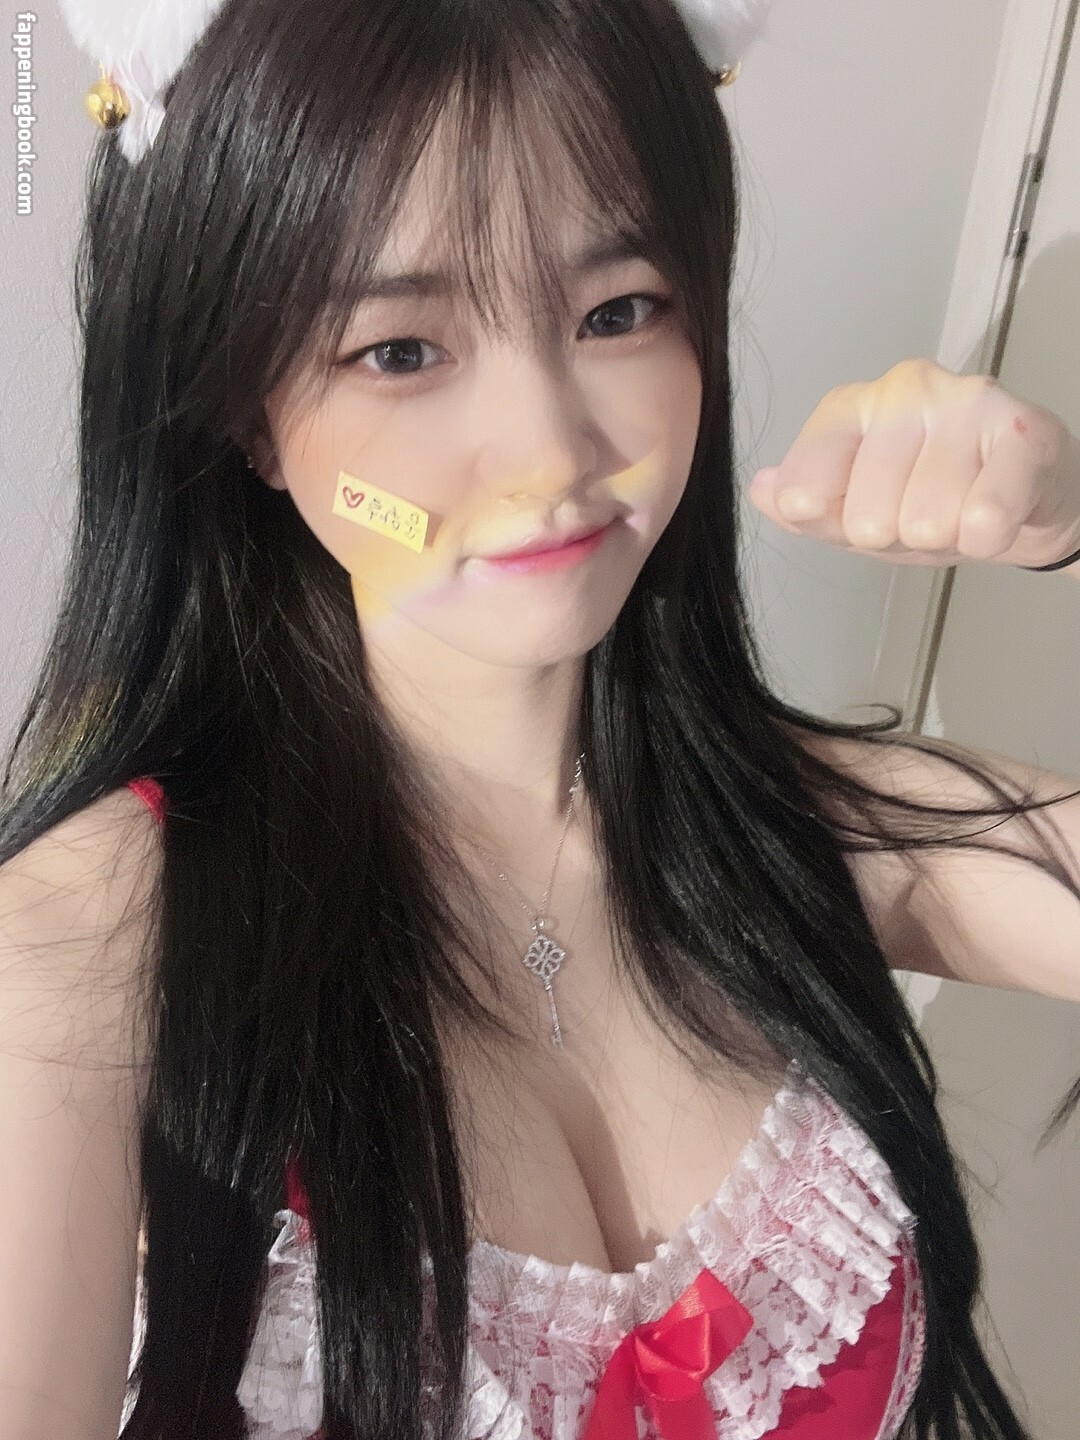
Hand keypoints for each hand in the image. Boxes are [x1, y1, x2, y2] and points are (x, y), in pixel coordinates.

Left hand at [747, 358, 1079, 569]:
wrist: (1031, 498)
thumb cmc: (939, 498)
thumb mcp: (858, 513)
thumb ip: (807, 507)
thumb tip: (766, 490)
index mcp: (851, 408)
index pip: (803, 486)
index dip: (831, 521)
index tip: (858, 512)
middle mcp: (902, 391)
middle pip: (866, 520)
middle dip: (899, 536)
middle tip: (926, 514)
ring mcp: (964, 403)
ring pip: (926, 523)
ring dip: (948, 537)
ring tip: (963, 510)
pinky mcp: (1023, 429)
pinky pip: (984, 518)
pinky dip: (987, 538)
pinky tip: (995, 516)